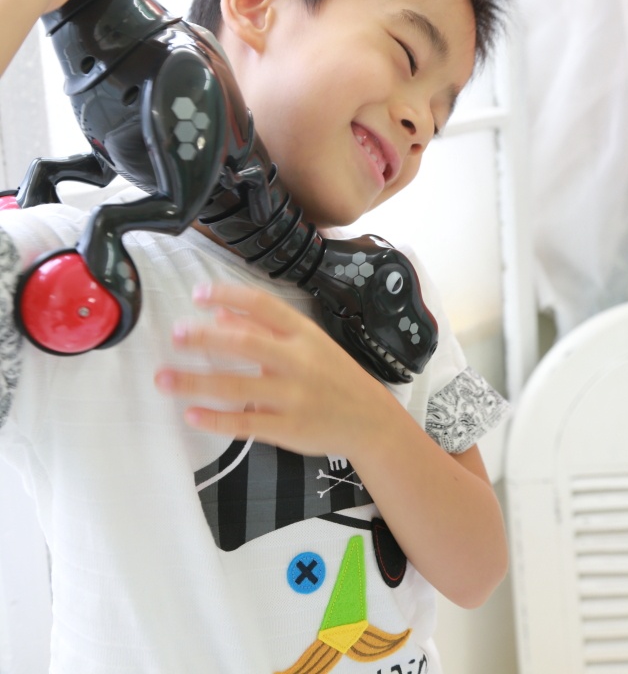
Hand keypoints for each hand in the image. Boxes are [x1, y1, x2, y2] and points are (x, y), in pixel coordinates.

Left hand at [154, 283, 393, 458]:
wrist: (370, 420)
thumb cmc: (333, 376)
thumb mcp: (307, 344)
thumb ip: (264, 328)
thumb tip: (219, 314)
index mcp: (303, 334)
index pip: (263, 305)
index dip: (228, 295)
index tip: (197, 294)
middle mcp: (297, 361)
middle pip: (245, 343)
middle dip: (206, 338)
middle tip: (176, 334)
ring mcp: (293, 396)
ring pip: (237, 386)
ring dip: (195, 382)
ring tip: (163, 379)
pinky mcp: (288, 428)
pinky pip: (245, 423)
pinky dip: (216, 419)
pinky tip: (190, 414)